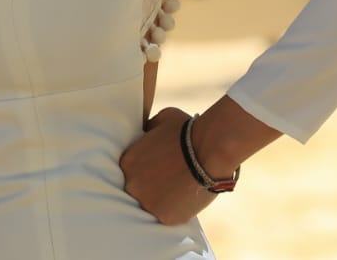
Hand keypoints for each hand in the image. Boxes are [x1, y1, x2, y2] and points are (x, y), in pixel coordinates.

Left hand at [119, 106, 212, 224]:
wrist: (209, 149)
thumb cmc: (187, 130)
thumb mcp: (160, 120)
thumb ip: (147, 130)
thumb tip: (145, 132)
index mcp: (126, 162)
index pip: (130, 172)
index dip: (144, 172)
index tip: (157, 170)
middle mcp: (131, 184)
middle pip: (136, 190)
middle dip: (150, 187)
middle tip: (168, 183)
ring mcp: (146, 203)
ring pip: (150, 206)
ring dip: (160, 202)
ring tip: (176, 194)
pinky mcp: (164, 217)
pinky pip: (165, 217)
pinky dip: (175, 211)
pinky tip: (184, 202)